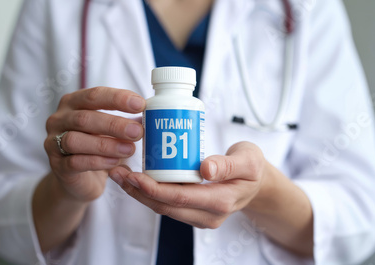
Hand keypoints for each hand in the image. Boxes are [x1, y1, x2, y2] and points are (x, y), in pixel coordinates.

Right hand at [44, 86, 144, 201]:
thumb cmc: (97, 146)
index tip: (141, 104)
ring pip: (77, 140)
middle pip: (85, 117)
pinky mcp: (57, 166)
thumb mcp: (111, 130)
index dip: (117, 98)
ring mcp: (53, 142)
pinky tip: (116, 163)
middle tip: (138, 131)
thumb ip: (127, 120)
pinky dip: (98, 162)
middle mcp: (59, 119)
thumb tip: (154, 113)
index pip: (94, 95)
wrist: (78, 179)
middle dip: (114, 124)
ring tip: (130, 149)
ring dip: (106, 144)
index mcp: (73, 102)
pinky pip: (75, 162)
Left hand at [109, 142, 266, 228]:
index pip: (181, 198)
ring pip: (163, 207)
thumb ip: (229, 164)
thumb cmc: (252, 168)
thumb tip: (205, 168)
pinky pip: (167, 204)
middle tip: (118, 171)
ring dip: (139, 192)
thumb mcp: (248, 160)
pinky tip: (134, 178)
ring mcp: (199, 216)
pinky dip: (149, 192)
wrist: (257, 184)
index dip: (155, 189)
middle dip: (138, 191)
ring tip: (119, 173)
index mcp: (221, 201)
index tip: (134, 175)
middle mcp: (208, 215)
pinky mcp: (193, 211)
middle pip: (166, 206)